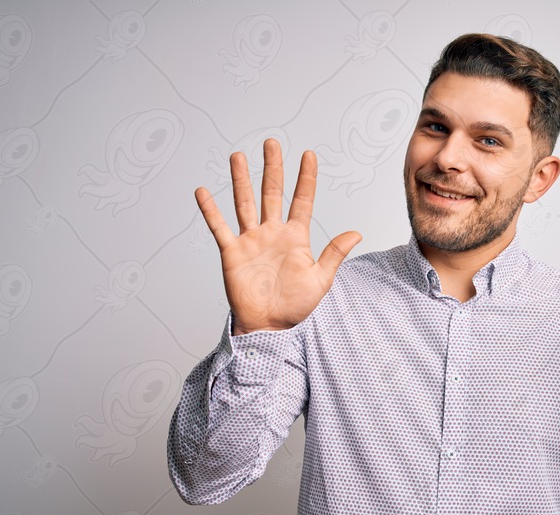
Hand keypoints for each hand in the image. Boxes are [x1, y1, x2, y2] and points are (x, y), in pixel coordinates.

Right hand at [196, 139, 362, 332]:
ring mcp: (251, 240)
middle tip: (271, 143)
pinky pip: (219, 228)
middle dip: (272, 168)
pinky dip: (210, 210)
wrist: (269, 326)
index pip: (302, 201)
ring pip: (245, 203)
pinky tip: (202, 192)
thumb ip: (335, 253)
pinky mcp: (232, 252)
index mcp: (295, 237)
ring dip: (241, 180)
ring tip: (238, 156)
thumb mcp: (321, 279)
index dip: (306, 178)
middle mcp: (272, 233)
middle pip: (272, 193)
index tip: (308, 155)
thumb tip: (357, 233)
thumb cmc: (295, 306)